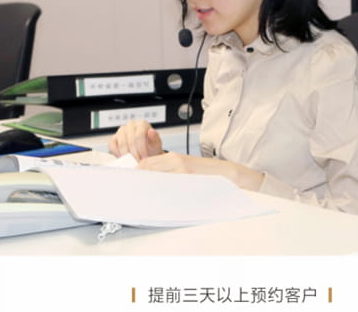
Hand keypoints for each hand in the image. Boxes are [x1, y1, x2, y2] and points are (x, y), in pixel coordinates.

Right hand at [108, 119, 162, 159]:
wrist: (145, 154)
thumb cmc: (151, 148)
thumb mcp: (156, 145)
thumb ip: (155, 138)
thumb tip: (151, 131)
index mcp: (142, 124)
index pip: (139, 135)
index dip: (141, 148)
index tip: (144, 158)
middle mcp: (131, 125)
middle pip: (130, 140)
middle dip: (135, 154)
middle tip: (138, 163)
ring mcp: (121, 131)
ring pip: (121, 143)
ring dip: (127, 155)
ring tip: (132, 162)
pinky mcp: (114, 138)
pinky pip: (112, 145)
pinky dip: (117, 154)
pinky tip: (123, 159)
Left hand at [137, 153, 264, 190]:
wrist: (229, 175)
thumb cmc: (208, 175)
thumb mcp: (186, 168)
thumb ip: (168, 172)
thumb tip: (148, 181)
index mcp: (174, 158)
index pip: (145, 163)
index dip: (135, 174)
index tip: (128, 183)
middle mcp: (176, 162)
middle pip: (146, 170)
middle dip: (136, 181)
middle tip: (129, 193)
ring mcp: (181, 172)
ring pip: (154, 179)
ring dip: (145, 188)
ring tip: (139, 198)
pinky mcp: (187, 181)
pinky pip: (167, 188)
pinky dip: (159, 194)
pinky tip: (156, 201)